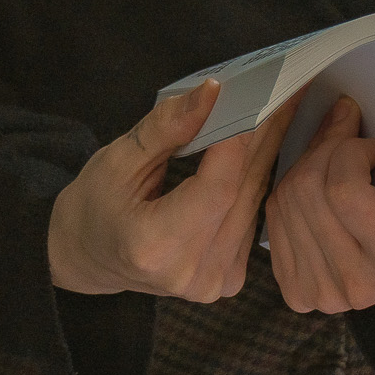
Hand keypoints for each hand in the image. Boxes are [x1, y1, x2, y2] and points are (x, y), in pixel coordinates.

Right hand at [48, 80, 297, 301]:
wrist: (89, 256)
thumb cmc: (96, 205)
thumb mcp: (118, 160)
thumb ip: (166, 128)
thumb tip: (211, 92)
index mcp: (156, 246)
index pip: (216, 190)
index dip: (239, 144)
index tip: (254, 100)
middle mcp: (191, 272)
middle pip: (242, 193)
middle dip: (262, 138)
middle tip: (284, 92)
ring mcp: (213, 282)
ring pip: (252, 203)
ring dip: (266, 154)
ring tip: (280, 111)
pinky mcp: (227, 281)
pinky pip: (250, 218)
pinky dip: (255, 179)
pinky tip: (265, 146)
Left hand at [264, 96, 374, 313]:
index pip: (344, 192)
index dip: (350, 151)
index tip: (371, 145)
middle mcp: (357, 286)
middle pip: (310, 191)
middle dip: (325, 149)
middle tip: (347, 136)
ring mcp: (320, 292)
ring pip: (288, 199)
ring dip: (307, 164)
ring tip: (332, 156)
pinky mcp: (295, 290)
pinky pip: (275, 217)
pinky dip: (290, 189)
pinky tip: (314, 185)